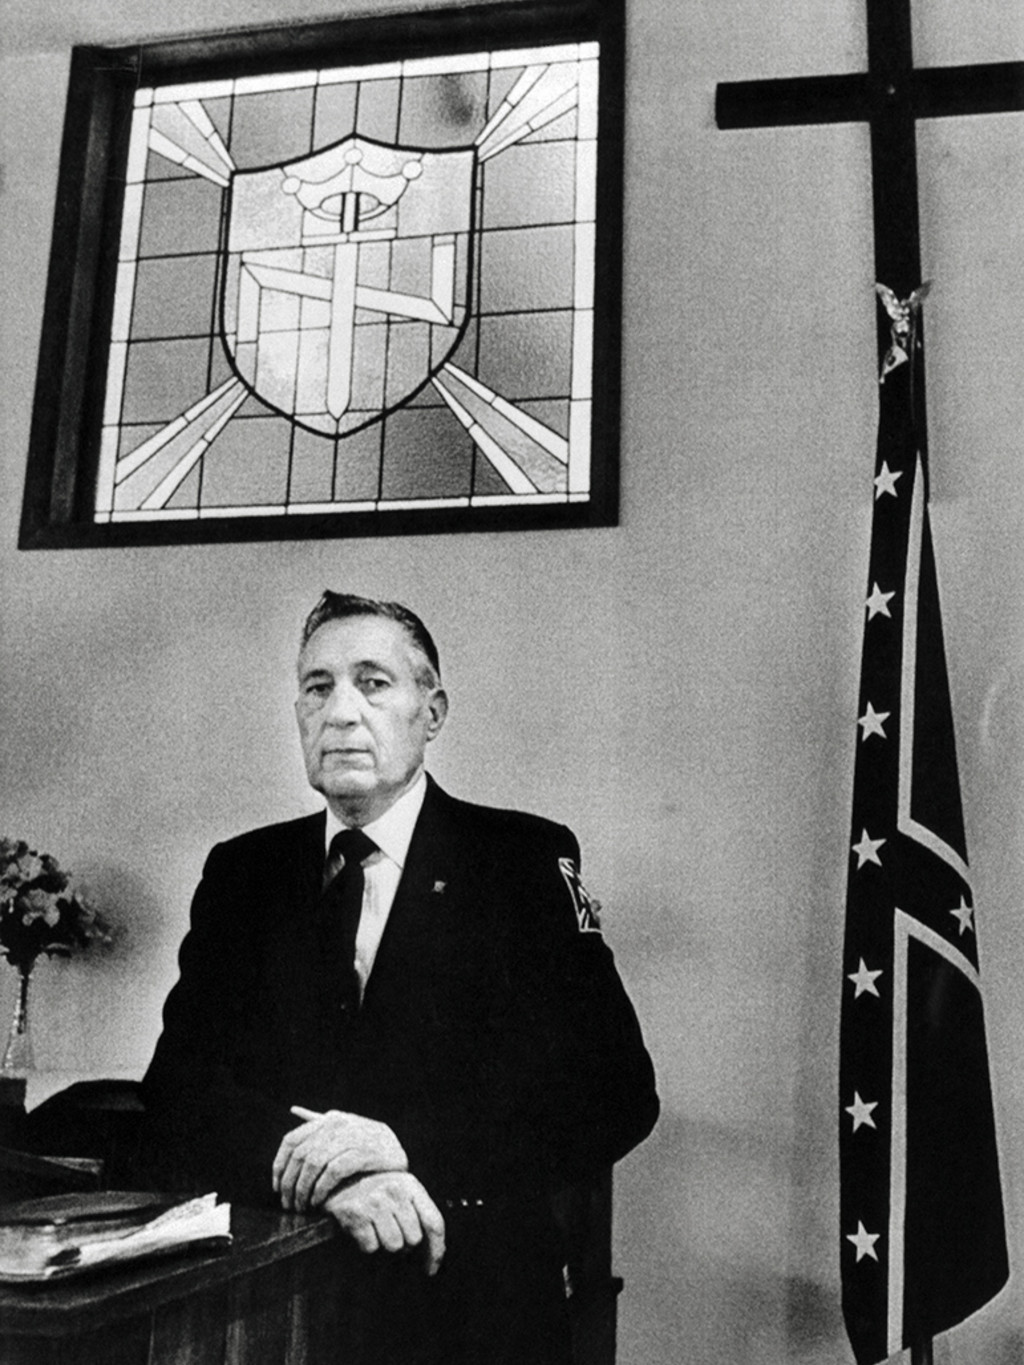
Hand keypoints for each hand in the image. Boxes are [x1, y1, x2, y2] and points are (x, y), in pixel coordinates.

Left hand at [273, 1107, 407, 1210]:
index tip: (276, 1188)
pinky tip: (319, 1202)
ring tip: (302, 1206)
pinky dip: (322, 1188)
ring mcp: (351, 1136)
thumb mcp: (343, 1127)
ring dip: (303, 1189)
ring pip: (314, 1163)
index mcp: (328, 1120)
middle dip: (290, 1183)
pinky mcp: (365, 1153)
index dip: (279, 1166)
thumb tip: (294, 1109)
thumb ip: (318, 1121)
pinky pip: (333, 1171)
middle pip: (300, 1155)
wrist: (397, 1152)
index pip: (291, 1140)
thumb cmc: (365, 1142)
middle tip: (288, 1204)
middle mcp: (337, 1124)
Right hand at [324, 1172, 445, 1275]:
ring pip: (393, 1245)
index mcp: (412, 1186)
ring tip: (378, 1229)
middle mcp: (396, 1191)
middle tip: (393, 1233)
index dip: (436, 1251)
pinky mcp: (356, 1213)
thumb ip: (422, 1216)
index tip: (431, 1270)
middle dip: (405, 1244)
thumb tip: (434, 1254)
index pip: (433, 1223)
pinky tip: (364, 1228)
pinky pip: (371, 1247)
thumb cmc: (381, 1191)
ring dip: (386, 1243)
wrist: (343, 1175)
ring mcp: (375, 1201)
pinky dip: (367, 1243)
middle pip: (413, 1239)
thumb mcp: (405, 1193)